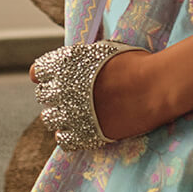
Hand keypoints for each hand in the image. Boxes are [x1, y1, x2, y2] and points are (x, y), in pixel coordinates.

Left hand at [30, 43, 153, 147]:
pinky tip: (77, 130)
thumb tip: (73, 62)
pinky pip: (63, 140)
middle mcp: (63, 88)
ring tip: (72, 113)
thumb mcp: (102, 50)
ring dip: (58, 114)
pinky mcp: (84, 135)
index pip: (38, 71)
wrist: (154, 87)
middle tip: (68, 95)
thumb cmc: (134, 63)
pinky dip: (67, 135)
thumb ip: (82, 58)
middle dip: (53, 94)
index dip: (45, 74)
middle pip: (43, 95)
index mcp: (65, 64)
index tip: (52, 77)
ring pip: (49, 118)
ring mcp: (72, 113)